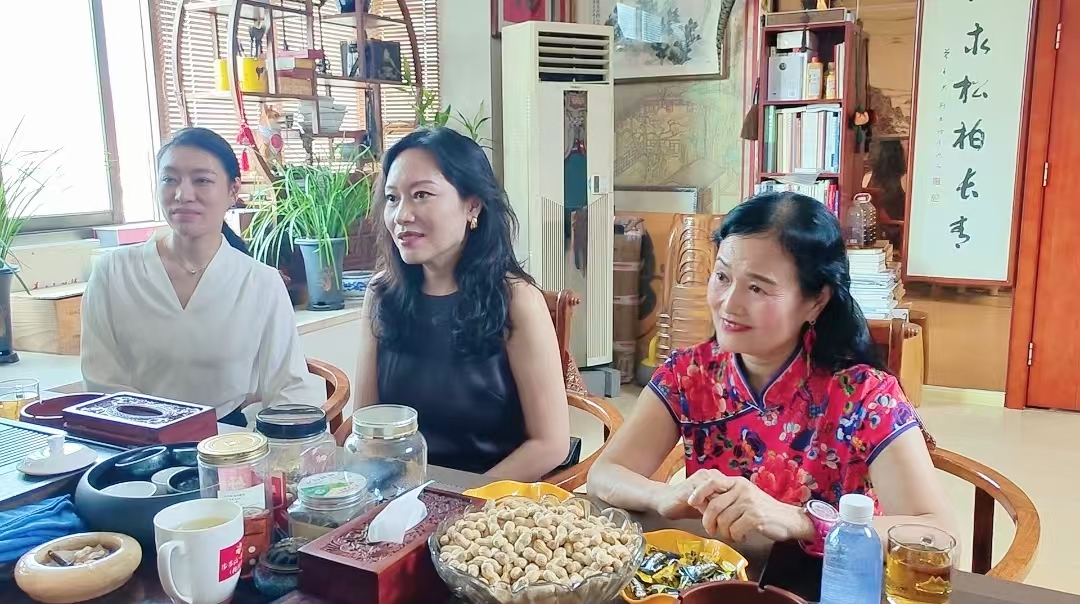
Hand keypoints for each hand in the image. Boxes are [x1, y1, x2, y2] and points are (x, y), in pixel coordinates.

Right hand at [651, 469, 733, 520]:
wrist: (663, 500)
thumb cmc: (686, 504)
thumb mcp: (707, 506)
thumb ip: (721, 507)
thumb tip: (740, 519)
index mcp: (715, 478)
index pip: (734, 492)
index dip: (735, 508)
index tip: (736, 522)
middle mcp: (708, 476)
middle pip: (728, 494)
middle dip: (728, 511)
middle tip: (729, 526)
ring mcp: (698, 480)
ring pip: (717, 497)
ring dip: (718, 514)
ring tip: (717, 526)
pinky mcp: (688, 488)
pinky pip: (702, 501)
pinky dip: (706, 513)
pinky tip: (706, 523)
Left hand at [690, 476, 813, 542]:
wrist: (789, 519)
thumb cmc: (763, 510)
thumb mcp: (744, 498)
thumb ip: (726, 498)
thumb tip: (702, 503)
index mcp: (737, 483)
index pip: (712, 482)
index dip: (698, 492)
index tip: (691, 503)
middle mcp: (742, 489)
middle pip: (714, 506)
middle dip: (708, 522)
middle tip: (711, 531)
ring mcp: (749, 502)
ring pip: (723, 521)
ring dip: (725, 533)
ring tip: (732, 534)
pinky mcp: (755, 517)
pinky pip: (735, 530)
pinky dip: (736, 537)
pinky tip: (742, 536)